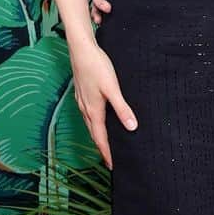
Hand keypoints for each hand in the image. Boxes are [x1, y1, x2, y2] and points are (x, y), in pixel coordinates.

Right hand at [71, 40, 136, 168]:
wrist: (81, 49)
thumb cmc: (97, 66)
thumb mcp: (113, 88)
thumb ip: (122, 109)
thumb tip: (132, 127)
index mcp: (93, 110)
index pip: (101, 138)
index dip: (107, 153)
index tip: (112, 165)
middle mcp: (85, 109)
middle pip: (94, 134)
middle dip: (102, 148)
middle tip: (110, 160)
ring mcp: (82, 101)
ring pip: (90, 124)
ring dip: (97, 136)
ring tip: (106, 144)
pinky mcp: (82, 93)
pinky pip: (88, 115)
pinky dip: (94, 123)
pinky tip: (99, 120)